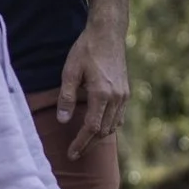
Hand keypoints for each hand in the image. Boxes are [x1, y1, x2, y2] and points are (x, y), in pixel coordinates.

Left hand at [55, 23, 129, 156]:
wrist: (108, 34)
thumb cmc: (86, 50)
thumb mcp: (70, 72)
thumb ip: (66, 97)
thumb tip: (63, 121)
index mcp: (102, 94)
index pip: (91, 128)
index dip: (80, 143)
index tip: (71, 154)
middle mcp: (116, 98)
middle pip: (104, 131)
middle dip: (89, 145)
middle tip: (75, 154)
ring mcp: (124, 96)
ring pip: (113, 126)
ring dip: (99, 138)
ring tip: (84, 144)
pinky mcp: (126, 92)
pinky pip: (119, 117)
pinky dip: (109, 127)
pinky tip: (99, 128)